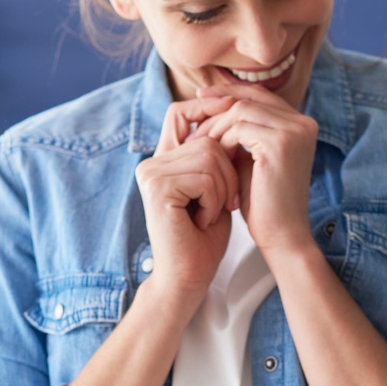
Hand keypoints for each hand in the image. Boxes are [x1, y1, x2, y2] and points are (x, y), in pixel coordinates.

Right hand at [136, 97, 239, 303]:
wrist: (188, 277)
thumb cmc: (204, 239)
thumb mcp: (215, 190)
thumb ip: (215, 158)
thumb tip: (236, 119)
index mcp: (163, 160)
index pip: (180, 112)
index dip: (207, 108)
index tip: (235, 112)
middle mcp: (152, 163)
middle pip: (207, 138)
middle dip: (228, 172)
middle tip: (223, 204)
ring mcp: (151, 174)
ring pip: (209, 155)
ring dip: (223, 189)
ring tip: (210, 213)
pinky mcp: (158, 188)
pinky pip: (205, 177)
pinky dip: (214, 201)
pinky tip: (203, 221)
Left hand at [195, 85, 318, 260]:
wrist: (281, 236)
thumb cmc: (264, 204)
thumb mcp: (251, 160)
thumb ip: (241, 135)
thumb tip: (213, 108)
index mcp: (300, 125)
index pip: (259, 95)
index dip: (229, 94)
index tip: (200, 99)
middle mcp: (303, 123)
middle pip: (249, 97)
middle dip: (217, 109)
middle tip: (193, 126)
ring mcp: (295, 131)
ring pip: (241, 109)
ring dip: (216, 127)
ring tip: (200, 147)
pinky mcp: (281, 142)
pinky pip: (239, 127)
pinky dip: (222, 140)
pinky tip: (214, 158)